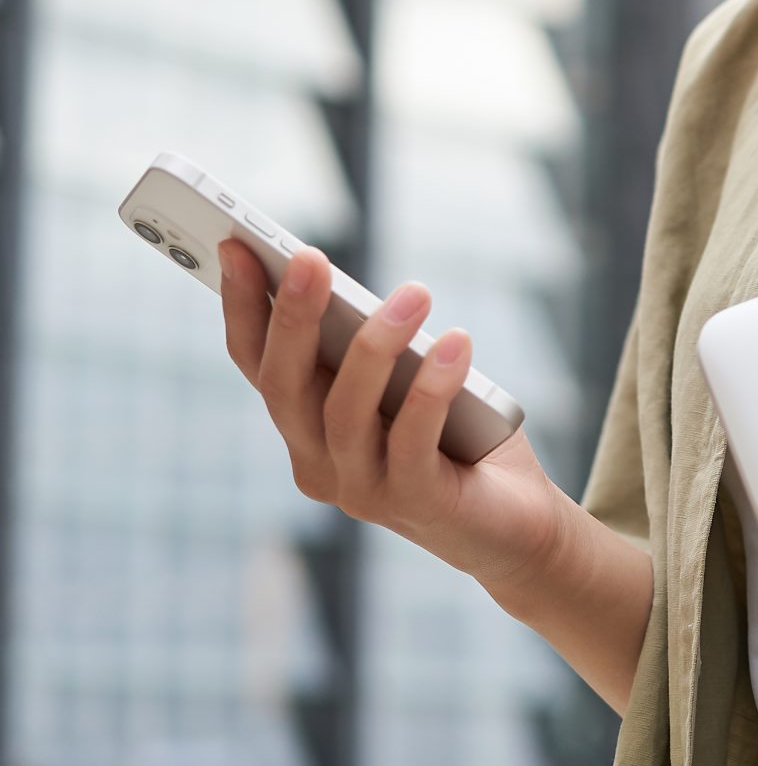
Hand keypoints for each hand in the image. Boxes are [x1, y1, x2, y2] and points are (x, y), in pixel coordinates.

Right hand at [214, 238, 568, 592]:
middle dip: (292, 317)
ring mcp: (361, 491)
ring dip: (376, 346)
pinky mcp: (415, 503)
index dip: (241, 308)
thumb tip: (349, 285)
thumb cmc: (459, 436)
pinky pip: (412, 441)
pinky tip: (456, 343)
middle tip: (309, 257)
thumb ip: (378, 347)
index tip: (234, 244)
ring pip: (344, 413)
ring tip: (415, 292)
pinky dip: (431, 389)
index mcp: (307, 430)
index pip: (259, 366)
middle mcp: (320, 464)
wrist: (514, 522)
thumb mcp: (411, 380)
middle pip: (286, 387)